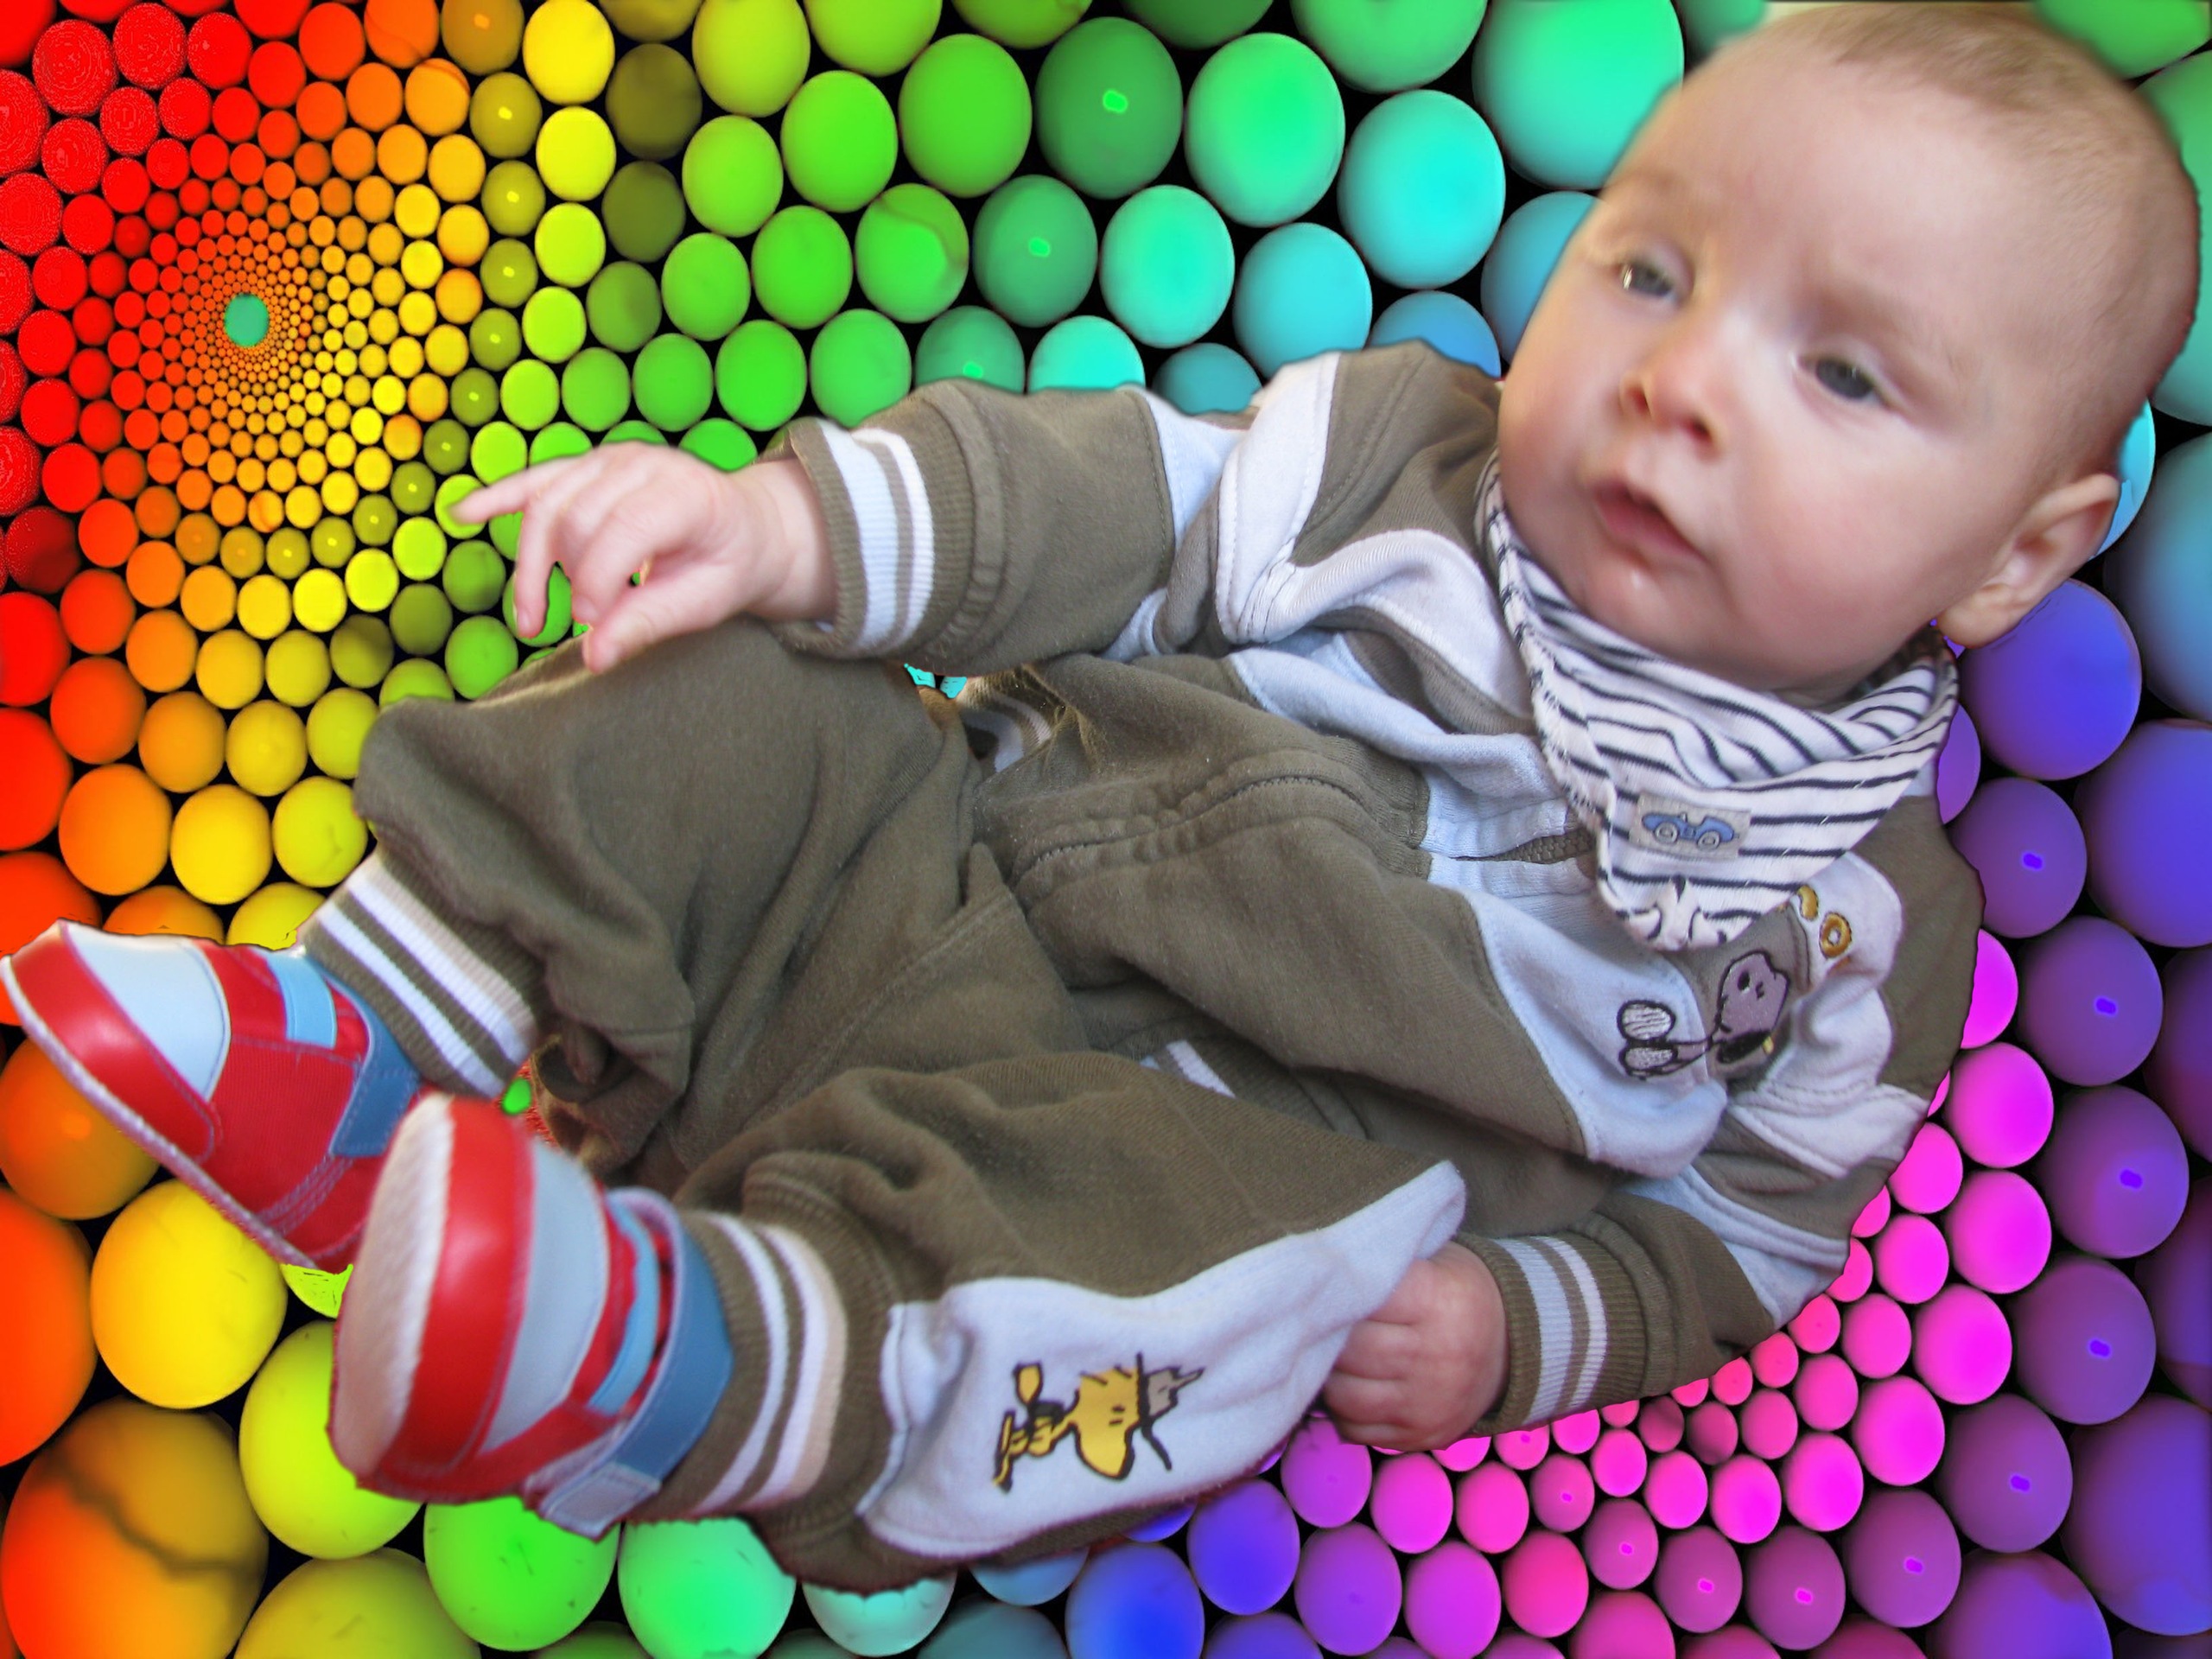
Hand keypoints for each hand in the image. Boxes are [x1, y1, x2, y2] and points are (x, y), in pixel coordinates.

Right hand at [450, 448, 833, 674]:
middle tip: (583, 626)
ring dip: (531, 564)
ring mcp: (611, 460)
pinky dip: (498, 497)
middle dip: (568, 578)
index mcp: (685, 493)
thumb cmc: (728, 564)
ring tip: (533, 618)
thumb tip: (594, 657)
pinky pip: (535, 481)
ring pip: (547, 506)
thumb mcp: (706, 602)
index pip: (623, 528)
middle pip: (577, 518)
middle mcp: (644, 464)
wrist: (747, 525)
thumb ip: (650, 623)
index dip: (597, 580)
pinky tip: (462, 513)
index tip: (591, 625)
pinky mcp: (586, 468)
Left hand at [1323, 1241, 1507, 1450]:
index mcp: (1439, 1301)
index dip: (1336, 1292)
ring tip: (1332, 1357)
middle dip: (1326, 1336)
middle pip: (1351, 1350)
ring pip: (1346, 1396)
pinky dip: (1342, 1410)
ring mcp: (1430, 1403)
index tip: (1322, 1287)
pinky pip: (1357, 1429)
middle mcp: (1438, 1356)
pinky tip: (1350, 1386)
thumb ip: (1383, 1267)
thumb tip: (1316, 1276)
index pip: (1364, 1297)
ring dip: (1328, 1377)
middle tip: (1317, 1324)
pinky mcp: (1423, 1436)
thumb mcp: (1433, 1261)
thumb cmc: (1456, 1292)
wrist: (1512, 1346)